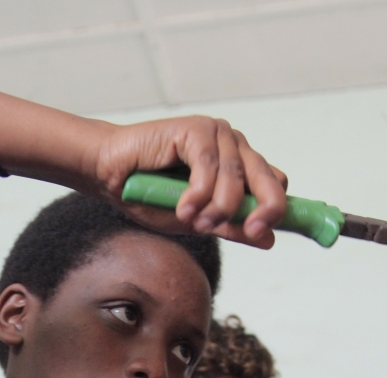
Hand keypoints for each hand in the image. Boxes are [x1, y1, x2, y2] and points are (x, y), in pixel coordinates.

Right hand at [90, 118, 288, 247]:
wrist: (110, 175)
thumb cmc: (150, 196)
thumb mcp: (197, 221)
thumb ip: (231, 227)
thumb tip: (269, 240)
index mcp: (239, 167)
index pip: (275, 185)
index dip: (276, 211)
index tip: (262, 235)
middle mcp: (234, 147)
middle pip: (269, 178)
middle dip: (265, 209)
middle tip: (252, 231)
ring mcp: (217, 134)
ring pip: (235, 179)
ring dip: (217, 208)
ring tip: (194, 223)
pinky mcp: (196, 128)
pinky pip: (208, 167)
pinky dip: (197, 194)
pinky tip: (182, 208)